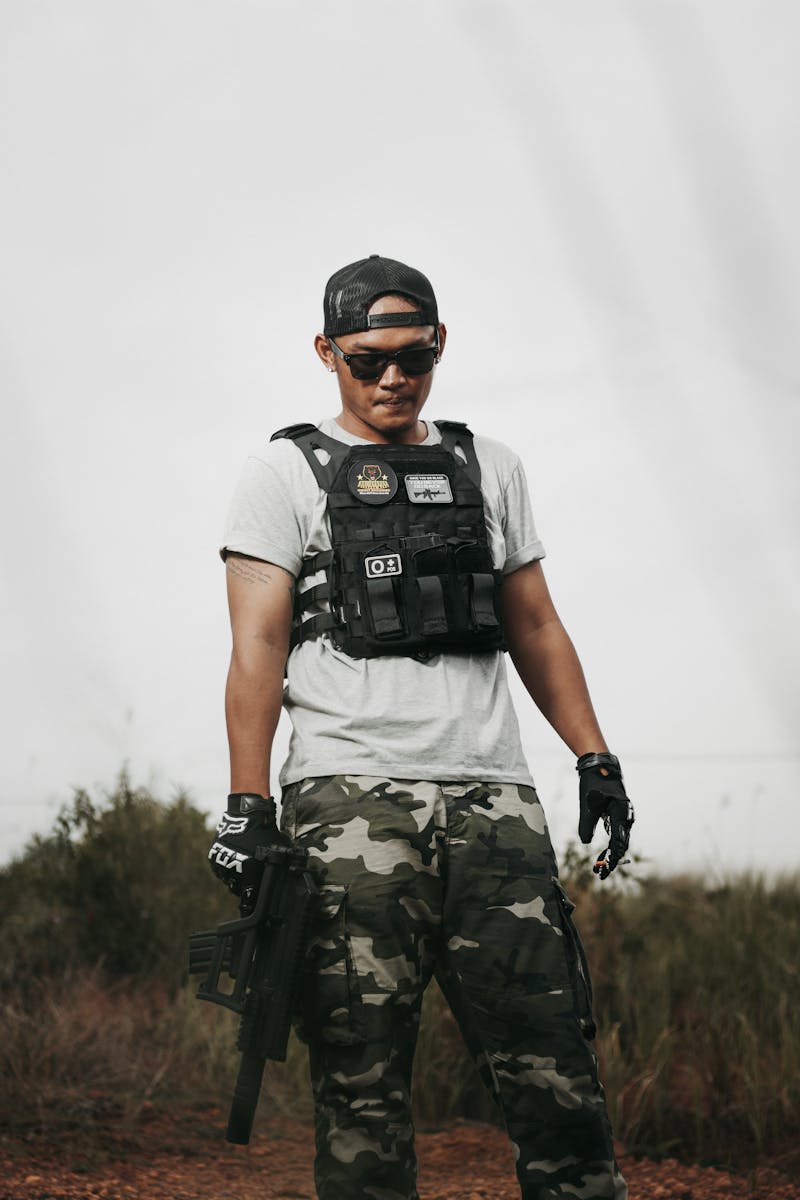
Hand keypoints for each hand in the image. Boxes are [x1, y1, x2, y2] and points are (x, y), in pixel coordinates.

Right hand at [208, 793, 287, 895]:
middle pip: (238, 889)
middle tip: (251, 879)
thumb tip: (285, 882)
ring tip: (243, 866)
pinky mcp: (214, 857)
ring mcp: (222, 863)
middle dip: (244, 886)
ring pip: (228, 880)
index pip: (250, 896)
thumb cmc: (265, 833)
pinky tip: (235, 859)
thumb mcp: (276, 853)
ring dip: (235, 877)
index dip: (254, 900)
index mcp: (249, 870)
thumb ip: (278, 869)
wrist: (246, 814)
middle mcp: (233, 869)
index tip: (254, 902)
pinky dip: (227, 868)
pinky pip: (221, 870)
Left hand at [576, 753, 633, 879]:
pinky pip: (618, 832)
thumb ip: (586, 826)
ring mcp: (625, 815)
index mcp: (621, 814)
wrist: (599, 766)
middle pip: (622, 844)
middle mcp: (627, 815)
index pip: (618, 843)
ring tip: (601, 866)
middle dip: (612, 860)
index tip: (604, 872)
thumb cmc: (593, 785)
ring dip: (613, 853)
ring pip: (621, 839)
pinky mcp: (620, 813)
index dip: (611, 859)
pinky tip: (605, 853)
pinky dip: (612, 843)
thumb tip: (586, 843)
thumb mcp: (587, 806)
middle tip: (601, 874)